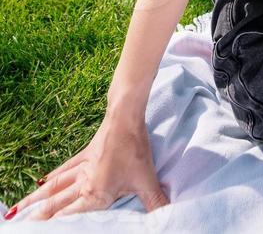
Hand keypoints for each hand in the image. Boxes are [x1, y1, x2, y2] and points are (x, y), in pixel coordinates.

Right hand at [3, 115, 168, 221]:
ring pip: (54, 187)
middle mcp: (83, 183)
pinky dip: (52, 177)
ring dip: (37, 199)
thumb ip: (156, 203)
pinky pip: (64, 170)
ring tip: (19, 209)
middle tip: (18, 225)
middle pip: (55, 204)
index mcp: (95, 194)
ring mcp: (82, 168)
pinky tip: (42, 181)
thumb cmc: (135, 148)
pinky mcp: (85, 154)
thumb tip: (169, 219)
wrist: (125, 116)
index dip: (54, 226)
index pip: (69, 216)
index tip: (36, 231)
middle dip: (37, 217)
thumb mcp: (147, 180)